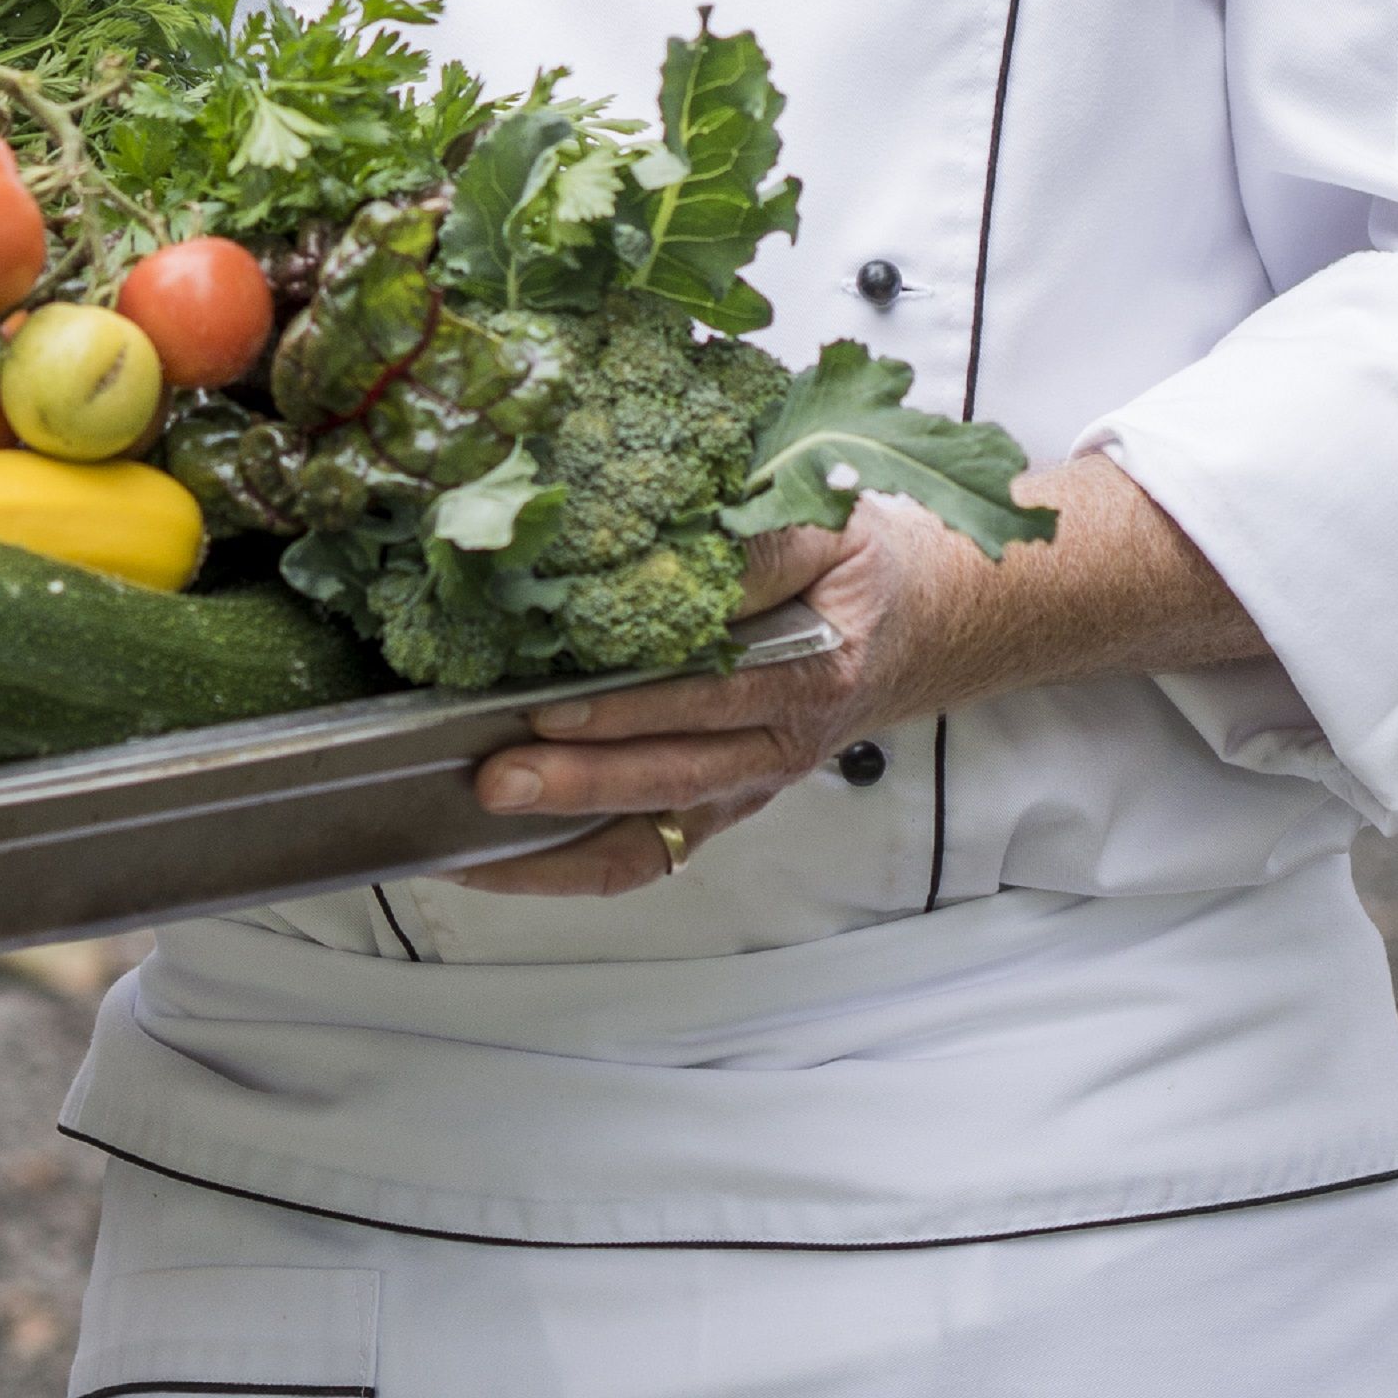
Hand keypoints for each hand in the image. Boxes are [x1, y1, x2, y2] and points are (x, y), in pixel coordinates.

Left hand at [458, 495, 969, 896]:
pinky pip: (642, 855)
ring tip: (473, 840)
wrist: (924, 625)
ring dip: (559, 845)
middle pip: (669, 780)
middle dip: (576, 785)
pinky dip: (567, 867)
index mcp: (810, 677)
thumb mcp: (831, 530)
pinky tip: (496, 861)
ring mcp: (743, 788)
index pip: (708, 702)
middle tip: (493, 779)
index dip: (629, 711)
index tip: (551, 707)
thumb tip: (671, 552)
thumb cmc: (866, 572)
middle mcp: (775, 750)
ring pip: (649, 838)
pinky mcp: (716, 806)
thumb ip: (759, 543)